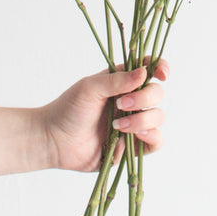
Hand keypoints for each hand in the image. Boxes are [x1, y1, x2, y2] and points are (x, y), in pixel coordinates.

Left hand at [39, 59, 169, 171]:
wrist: (54, 140)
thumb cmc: (68, 108)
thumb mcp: (90, 87)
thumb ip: (118, 80)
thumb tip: (144, 72)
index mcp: (123, 81)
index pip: (149, 69)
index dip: (161, 68)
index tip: (162, 74)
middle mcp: (132, 100)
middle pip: (157, 93)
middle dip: (145, 98)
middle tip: (121, 104)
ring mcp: (133, 123)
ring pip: (158, 117)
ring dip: (143, 120)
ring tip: (118, 125)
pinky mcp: (132, 147)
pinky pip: (155, 142)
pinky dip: (151, 137)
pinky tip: (135, 136)